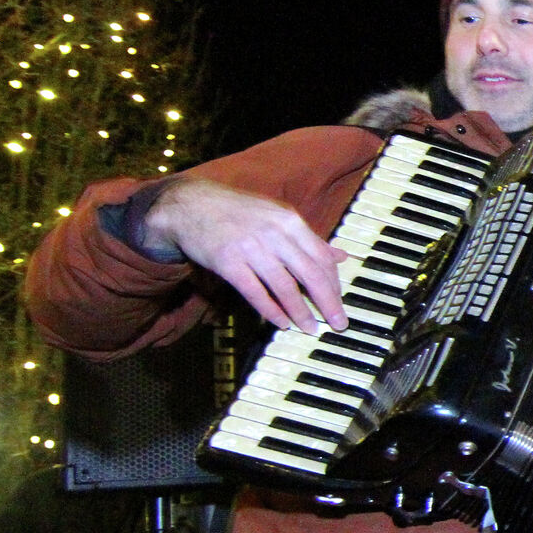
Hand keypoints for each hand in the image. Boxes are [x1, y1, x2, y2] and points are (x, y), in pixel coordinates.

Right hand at [142, 179, 348, 332]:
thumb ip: (309, 239)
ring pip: (284, 286)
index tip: (340, 303)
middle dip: (328, 303)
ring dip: (299, 312)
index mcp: (291, 221)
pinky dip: (270, 310)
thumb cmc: (240, 213)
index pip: (322, 258)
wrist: (191, 204)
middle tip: (338, 323)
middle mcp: (274, 233)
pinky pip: (255, 292)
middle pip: (310, 274)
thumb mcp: (278, 217)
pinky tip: (280, 322)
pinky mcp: (227, 262)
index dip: (334, 285)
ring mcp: (250, 247)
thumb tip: (341, 256)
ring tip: (309, 328)